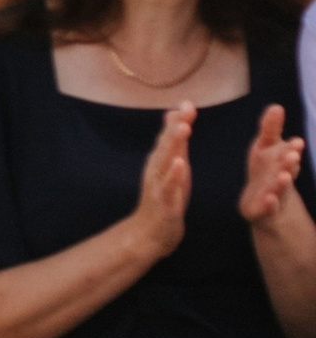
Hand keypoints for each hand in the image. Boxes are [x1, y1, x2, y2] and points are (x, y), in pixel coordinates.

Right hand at [130, 103, 194, 263]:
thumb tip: (178, 113)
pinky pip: (169, 187)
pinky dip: (174, 175)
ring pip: (166, 162)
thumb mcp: (171, 166)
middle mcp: (157, 170)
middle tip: (186, 110)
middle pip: (166, 144)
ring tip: (184, 128)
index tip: (188, 103)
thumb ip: (175, 141)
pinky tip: (180, 164)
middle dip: (176, 126)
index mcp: (161, 161)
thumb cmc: (164, 198)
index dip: (178, 120)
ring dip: (174, 144)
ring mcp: (159, 186)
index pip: (169, 136)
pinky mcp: (164, 203)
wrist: (150, 234)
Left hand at [240, 100, 304, 225]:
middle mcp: (281, 177)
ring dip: (282, 182)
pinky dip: (270, 203)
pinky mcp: (263, 210)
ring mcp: (274, 194)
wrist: (265, 206)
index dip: (291, 148)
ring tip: (284, 176)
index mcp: (282, 161)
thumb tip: (276, 106)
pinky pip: (267, 207)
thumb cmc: (267, 170)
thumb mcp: (266, 148)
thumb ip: (270, 129)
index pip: (285, 152)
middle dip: (289, 162)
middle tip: (293, 155)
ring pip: (279, 188)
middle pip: (285, 169)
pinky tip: (269, 199)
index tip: (297, 142)